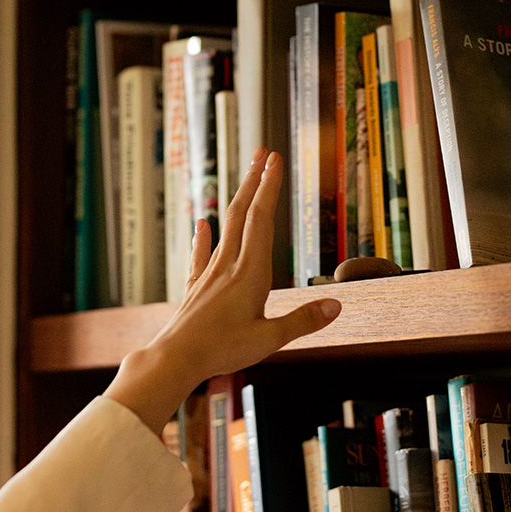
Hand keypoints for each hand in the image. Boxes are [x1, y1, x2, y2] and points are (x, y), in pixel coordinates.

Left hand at [103, 148, 341, 433]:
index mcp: (250, 274)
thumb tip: (336, 305)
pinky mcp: (196, 289)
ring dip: (237, 200)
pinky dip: (203, 237)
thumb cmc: (221, 351)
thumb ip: (303, 321)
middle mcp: (228, 266)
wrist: (174, 359)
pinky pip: (201, 256)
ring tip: (244, 179)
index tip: (275, 159)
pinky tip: (201, 224)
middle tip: (263, 152)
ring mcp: (209, 275)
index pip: (261, 219)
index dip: (269, 186)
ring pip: (225, 228)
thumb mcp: (270, 340)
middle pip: (242, 213)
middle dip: (254, 180)